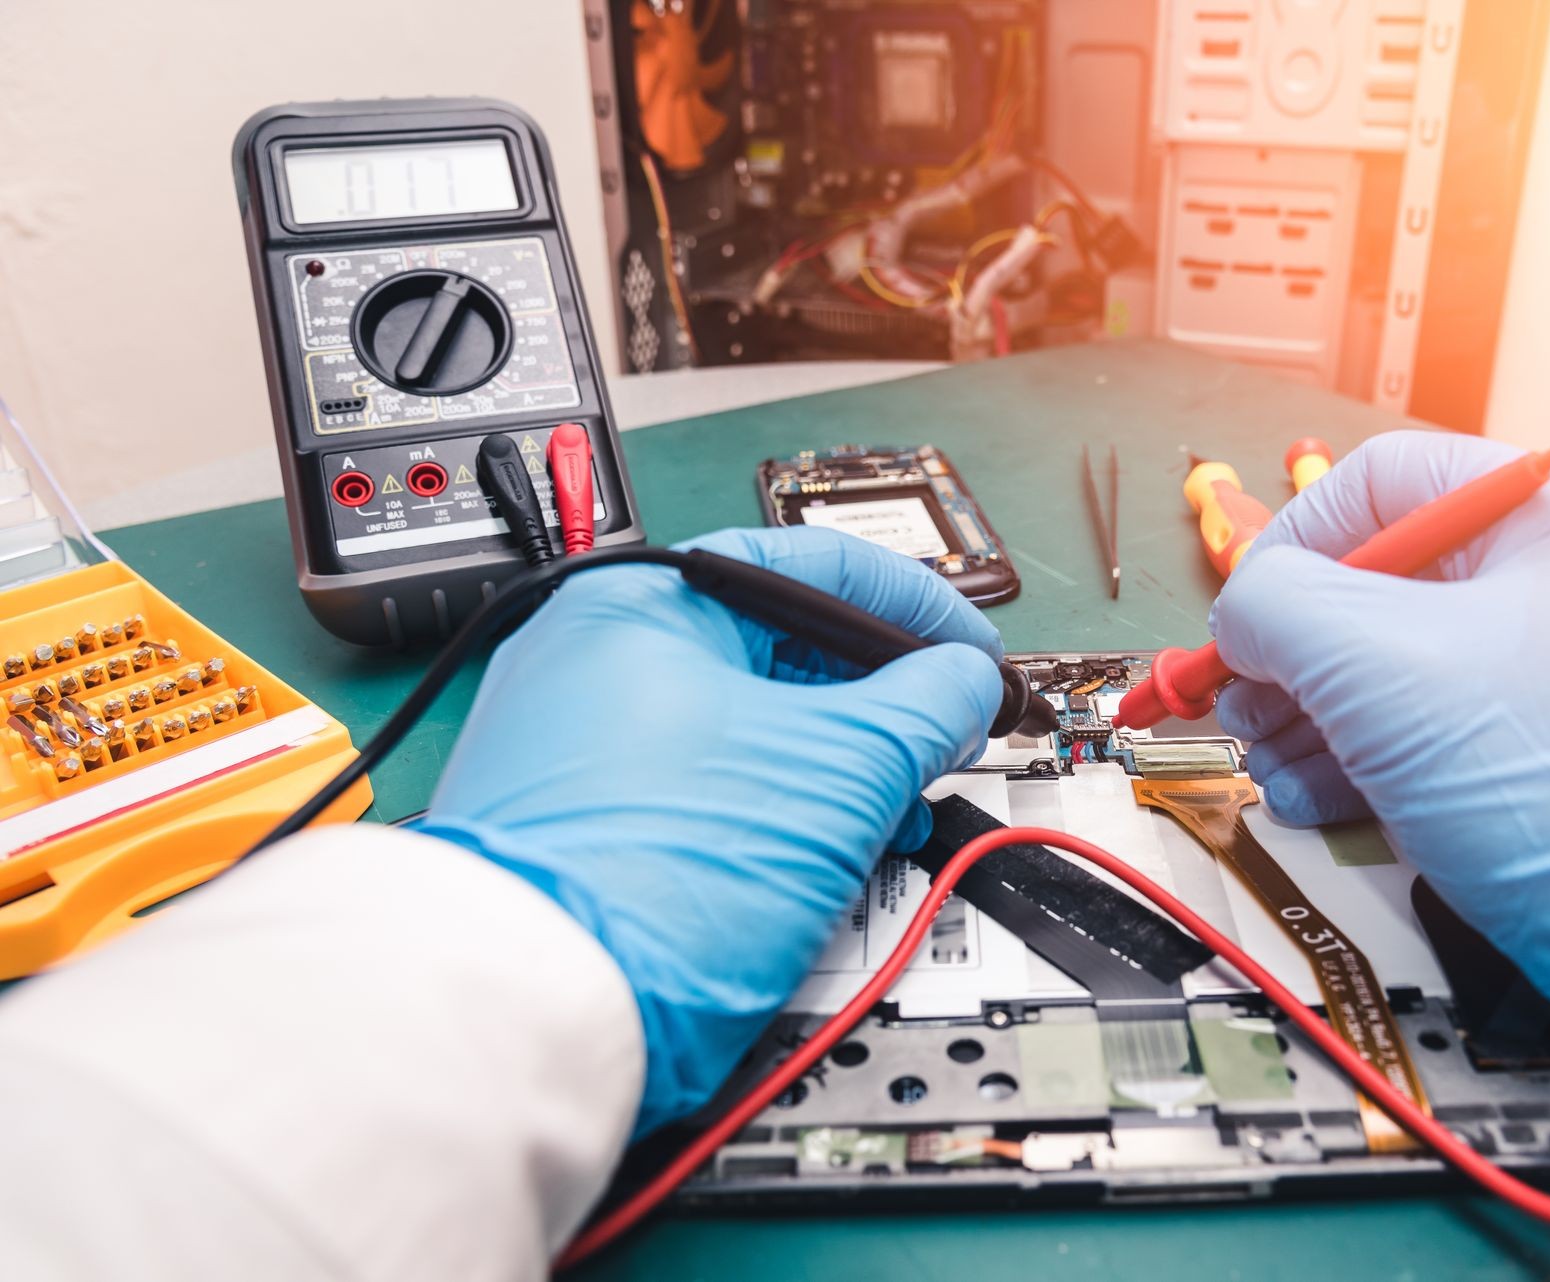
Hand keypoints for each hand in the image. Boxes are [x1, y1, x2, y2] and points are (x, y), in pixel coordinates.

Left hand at [419, 527, 1004, 1133]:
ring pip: (747, 728)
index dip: (916, 608)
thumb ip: (924, 706)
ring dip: (837, 764)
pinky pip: (706, 790)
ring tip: (894, 811)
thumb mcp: (839, 766)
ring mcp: (582, 745)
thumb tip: (963, 683)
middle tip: (942, 737)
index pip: (813, 566)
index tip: (970, 657)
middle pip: (781, 651)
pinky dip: (777, 809)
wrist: (532, 1013)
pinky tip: (824, 850)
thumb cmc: (652, 871)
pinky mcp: (584, 825)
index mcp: (645, 600)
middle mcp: (597, 656)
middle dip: (880, 700)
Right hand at [1210, 430, 1549, 1108]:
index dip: (1290, 546)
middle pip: (1383, 582)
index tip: (1242, 621)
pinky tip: (1322, 801)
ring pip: (1405, 665)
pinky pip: (1445, 729)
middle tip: (1243, 710)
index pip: (1379, 482)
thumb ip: (1276, 607)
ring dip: (1318, 718)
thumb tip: (1243, 615)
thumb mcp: (1376, 666)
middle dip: (1295, 654)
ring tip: (1274, 772)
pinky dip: (1373, 759)